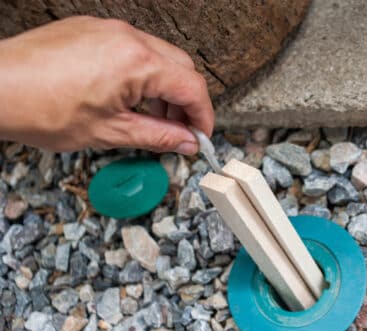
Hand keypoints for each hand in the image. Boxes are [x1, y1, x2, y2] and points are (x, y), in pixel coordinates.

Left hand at [0, 16, 213, 154]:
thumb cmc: (39, 108)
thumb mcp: (110, 133)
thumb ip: (159, 136)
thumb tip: (186, 142)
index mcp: (137, 62)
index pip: (192, 87)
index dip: (203, 116)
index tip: (201, 135)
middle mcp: (127, 37)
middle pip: (181, 68)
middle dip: (187, 101)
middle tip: (180, 130)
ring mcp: (108, 29)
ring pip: (158, 56)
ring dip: (165, 87)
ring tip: (153, 116)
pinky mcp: (91, 30)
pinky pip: (132, 48)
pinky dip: (141, 74)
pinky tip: (129, 97)